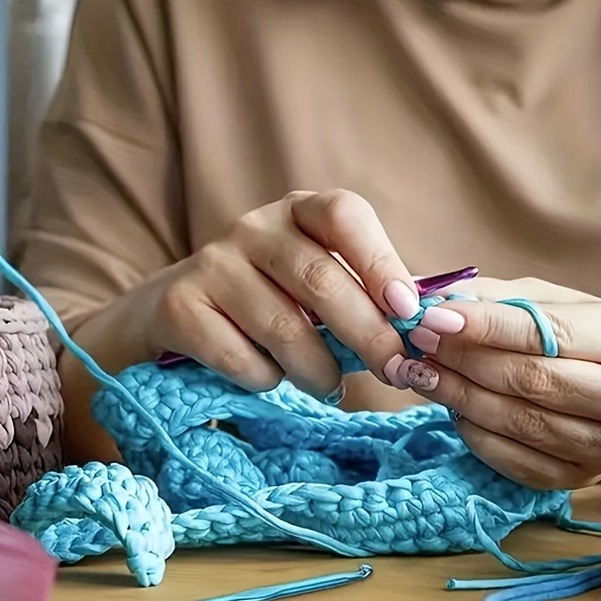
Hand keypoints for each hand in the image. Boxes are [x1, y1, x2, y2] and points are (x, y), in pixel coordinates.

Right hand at [126, 190, 459, 400]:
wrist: (175, 315)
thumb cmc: (267, 303)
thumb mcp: (314, 286)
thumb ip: (362, 296)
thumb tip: (426, 330)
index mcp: (297, 212)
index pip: (344, 215)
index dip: (380, 261)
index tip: (407, 310)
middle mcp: (252, 227)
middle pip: (321, 279)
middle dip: (368, 335)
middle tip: (396, 373)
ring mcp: (211, 264)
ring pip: (283, 327)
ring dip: (318, 371)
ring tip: (330, 388)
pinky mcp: (180, 307)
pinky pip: (241, 358)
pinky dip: (266, 381)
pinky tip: (270, 379)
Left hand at [391, 278, 600, 489]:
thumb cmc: (582, 337)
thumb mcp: (554, 302)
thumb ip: (499, 298)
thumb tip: (434, 299)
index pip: (547, 333)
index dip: (484, 326)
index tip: (432, 317)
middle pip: (529, 381)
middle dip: (463, 360)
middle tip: (417, 342)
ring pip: (516, 422)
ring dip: (458, 395)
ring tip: (421, 371)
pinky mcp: (576, 478)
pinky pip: (511, 458)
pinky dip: (472, 431)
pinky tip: (451, 407)